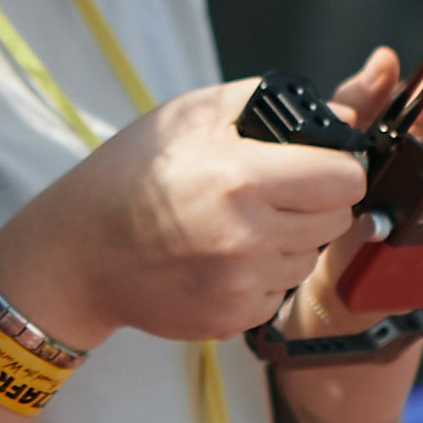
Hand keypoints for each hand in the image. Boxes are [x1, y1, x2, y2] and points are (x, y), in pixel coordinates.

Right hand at [0, 79, 367, 353]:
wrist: (77, 254)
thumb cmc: (130, 175)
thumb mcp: (189, 115)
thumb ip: (268, 104)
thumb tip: (342, 118)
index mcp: (241, 178)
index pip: (346, 178)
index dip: (338, 165)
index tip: (318, 163)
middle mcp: (248, 237)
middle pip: (337, 219)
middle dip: (316, 200)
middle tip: (275, 190)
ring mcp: (241, 285)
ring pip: (309, 257)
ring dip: (290, 239)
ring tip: (239, 223)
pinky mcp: (233, 318)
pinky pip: (279, 292)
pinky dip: (262, 274)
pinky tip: (221, 257)